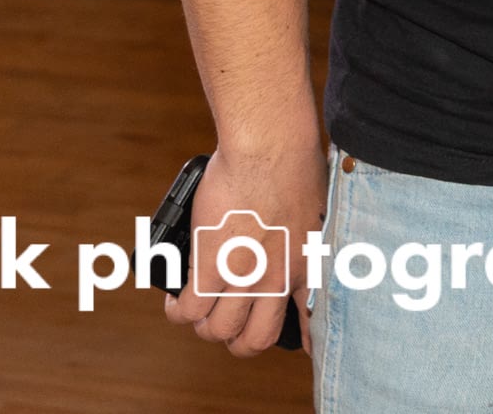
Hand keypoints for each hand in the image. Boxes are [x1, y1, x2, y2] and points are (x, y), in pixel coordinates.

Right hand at [163, 133, 324, 354]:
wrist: (271, 146)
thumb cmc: (294, 164)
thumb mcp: (317, 208)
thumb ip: (305, 233)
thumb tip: (292, 238)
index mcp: (307, 265)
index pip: (313, 320)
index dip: (307, 342)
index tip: (305, 347)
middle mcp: (278, 279)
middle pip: (254, 340)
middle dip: (237, 340)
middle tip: (227, 322)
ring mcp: (245, 276)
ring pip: (217, 330)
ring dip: (204, 324)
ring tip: (197, 309)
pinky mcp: (213, 265)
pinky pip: (189, 311)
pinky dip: (177, 311)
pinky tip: (175, 302)